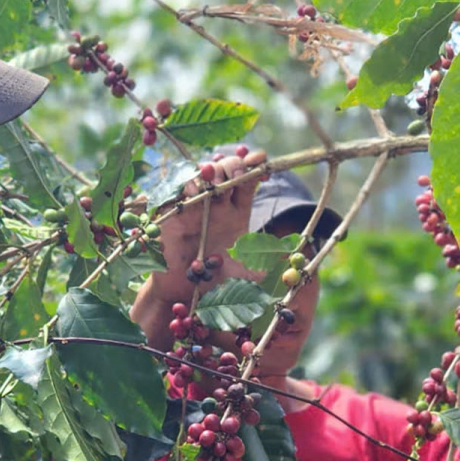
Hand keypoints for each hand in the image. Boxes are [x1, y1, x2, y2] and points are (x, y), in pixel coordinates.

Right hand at [132, 148, 267, 349]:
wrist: (184, 297)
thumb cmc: (215, 284)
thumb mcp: (245, 276)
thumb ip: (264, 272)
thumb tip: (287, 272)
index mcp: (238, 212)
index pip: (249, 179)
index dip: (256, 167)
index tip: (264, 163)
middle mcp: (217, 204)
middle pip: (228, 170)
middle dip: (235, 165)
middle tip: (239, 173)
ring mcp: (195, 206)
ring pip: (203, 174)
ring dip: (211, 170)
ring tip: (217, 177)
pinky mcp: (173, 213)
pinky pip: (176, 190)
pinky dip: (184, 184)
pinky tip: (193, 191)